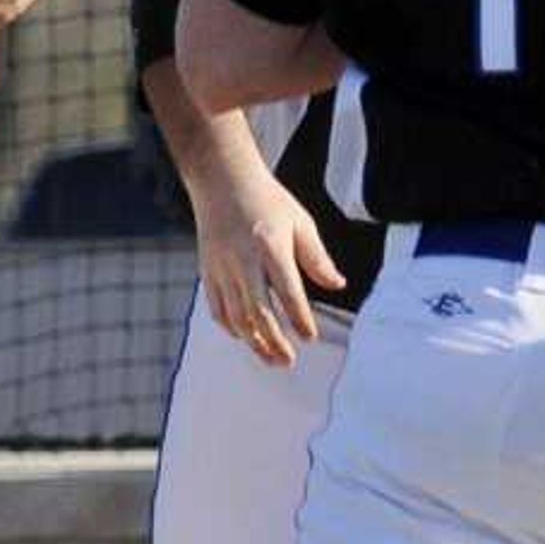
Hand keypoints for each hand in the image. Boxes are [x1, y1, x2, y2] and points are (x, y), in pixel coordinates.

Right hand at [196, 170, 346, 369]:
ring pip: (235, 315)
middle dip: (273, 341)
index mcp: (270, 247)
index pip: (287, 291)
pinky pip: (217, 308)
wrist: (222, 182)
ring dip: (253, 341)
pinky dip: (231, 327)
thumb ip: (317, 258)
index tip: (310, 337)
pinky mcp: (207, 271)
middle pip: (257, 311)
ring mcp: (221, 267)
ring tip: (271, 358)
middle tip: (289, 361)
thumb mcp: (301, 223)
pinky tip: (246, 338)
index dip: (299, 318)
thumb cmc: (267, 202)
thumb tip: (337, 285)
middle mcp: (242, 260)